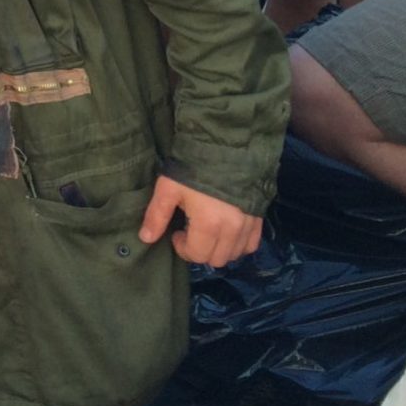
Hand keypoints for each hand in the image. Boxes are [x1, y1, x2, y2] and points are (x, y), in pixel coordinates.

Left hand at [138, 175, 261, 267]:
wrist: (225, 145)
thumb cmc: (192, 167)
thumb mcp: (168, 188)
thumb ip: (157, 216)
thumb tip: (145, 238)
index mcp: (209, 224)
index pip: (197, 255)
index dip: (182, 248)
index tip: (176, 233)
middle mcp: (232, 230)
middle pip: (216, 259)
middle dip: (200, 250)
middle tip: (191, 233)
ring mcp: (248, 224)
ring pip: (235, 254)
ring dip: (219, 250)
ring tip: (208, 232)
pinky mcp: (259, 217)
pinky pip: (252, 244)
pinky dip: (239, 245)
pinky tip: (227, 233)